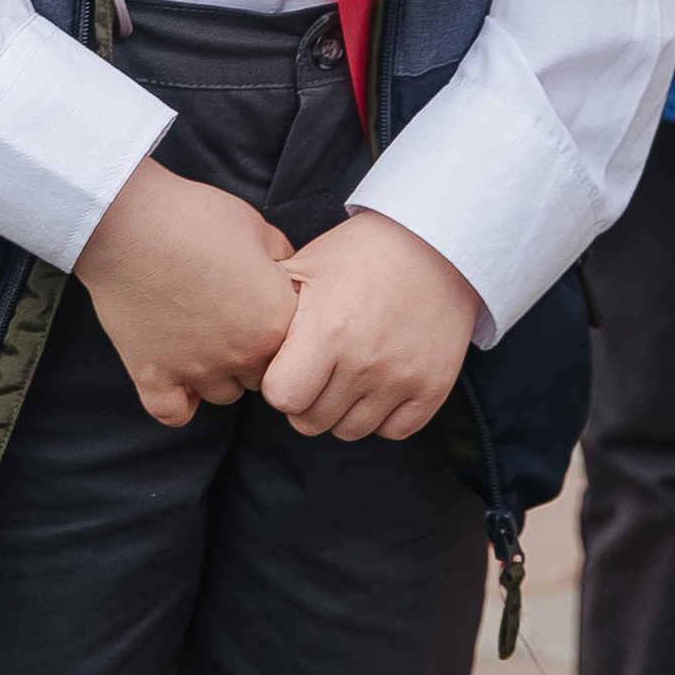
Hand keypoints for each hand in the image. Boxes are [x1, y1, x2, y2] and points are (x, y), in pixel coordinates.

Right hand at [73, 157, 295, 428]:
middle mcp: (241, 354)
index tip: (263, 306)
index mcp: (275, 320)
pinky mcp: (152, 375)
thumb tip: (290, 275)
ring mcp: (195, 369)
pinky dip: (178, 402)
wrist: (129, 222)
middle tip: (233, 322)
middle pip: (263, 377)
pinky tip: (178, 380)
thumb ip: (285, 259)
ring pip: (223, 395)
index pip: (298, 347)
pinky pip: (174, 413)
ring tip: (204, 340)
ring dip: (218, 374)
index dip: (281, 325)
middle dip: (254, 354)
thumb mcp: (259, 227)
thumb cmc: (196, 217)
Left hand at [261, 212, 480, 442]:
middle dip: (306, 402)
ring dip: (341, 411)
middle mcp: (364, 361)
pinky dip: (382, 416)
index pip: (282, 398)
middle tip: (317, 372)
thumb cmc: (363, 252)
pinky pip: (394, 431)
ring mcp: (401, 377)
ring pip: (350, 431)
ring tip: (346, 377)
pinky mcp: (433, 387)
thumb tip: (237, 333)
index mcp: (327, 329)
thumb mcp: (308, 265)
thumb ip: (271, 305)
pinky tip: (378, 385)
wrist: (437, 242)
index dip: (279, 385)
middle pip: (311, 423)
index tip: (290, 366)